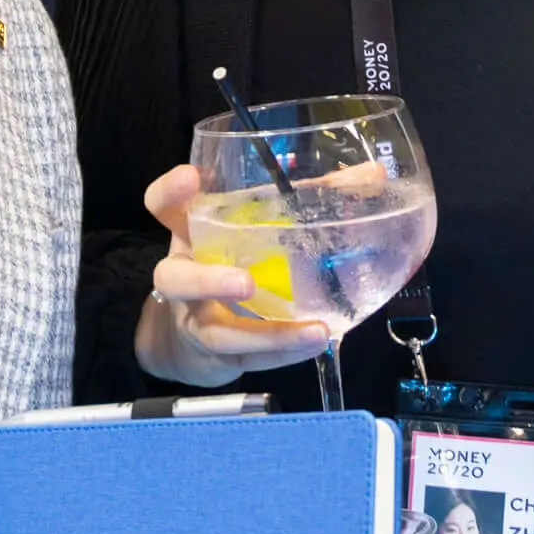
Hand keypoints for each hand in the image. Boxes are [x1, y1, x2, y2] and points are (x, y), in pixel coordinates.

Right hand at [131, 164, 344, 387]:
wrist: (193, 335)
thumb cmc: (232, 261)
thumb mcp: (257, 226)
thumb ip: (310, 198)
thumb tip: (372, 176)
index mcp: (189, 234)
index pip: (162, 207)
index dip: (170, 193)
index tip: (190, 178)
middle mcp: (185, 276)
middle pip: (174, 278)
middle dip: (207, 280)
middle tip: (245, 283)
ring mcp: (198, 320)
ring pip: (219, 332)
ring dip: (267, 332)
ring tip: (313, 330)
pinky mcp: (218, 355)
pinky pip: (251, 357)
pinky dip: (284, 351)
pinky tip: (317, 342)